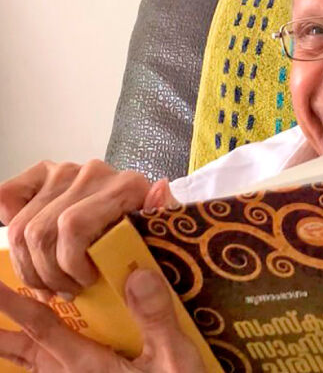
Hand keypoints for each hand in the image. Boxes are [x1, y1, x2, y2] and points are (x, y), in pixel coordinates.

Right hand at [0, 160, 176, 298]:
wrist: (142, 215)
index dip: (69, 263)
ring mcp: (67, 171)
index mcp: (127, 186)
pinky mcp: (45, 173)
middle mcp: (94, 172)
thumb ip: (165, 215)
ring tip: (51, 282)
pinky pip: (8, 195)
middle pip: (42, 232)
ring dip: (31, 264)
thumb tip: (159, 189)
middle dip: (49, 273)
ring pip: (23, 226)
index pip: (72, 226)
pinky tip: (30, 248)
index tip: (86, 282)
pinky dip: (8, 222)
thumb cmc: (151, 235)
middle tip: (66, 291)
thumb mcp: (166, 234)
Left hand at [0, 268, 204, 371]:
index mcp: (88, 365)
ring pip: (33, 367)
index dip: (11, 304)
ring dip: (14, 349)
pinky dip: (36, 365)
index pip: (41, 326)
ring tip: (4, 336)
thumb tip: (138, 275)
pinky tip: (41, 362)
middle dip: (0, 333)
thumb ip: (156, 320)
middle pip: (23, 352)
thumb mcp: (174, 360)